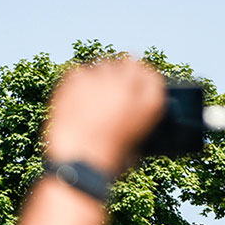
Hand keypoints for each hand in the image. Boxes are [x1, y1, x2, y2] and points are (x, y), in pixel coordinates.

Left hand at [43, 58, 166, 175]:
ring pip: (102, 65)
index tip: (130, 87)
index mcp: (150, 101)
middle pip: (127, 62)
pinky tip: (74, 102)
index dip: (138, 80)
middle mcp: (129, 84)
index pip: (150, 75)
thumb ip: (137, 114)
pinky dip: (76, 83)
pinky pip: (78, 72)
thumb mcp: (135, 142)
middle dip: (118, 76)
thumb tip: (129, 103)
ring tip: (89, 103)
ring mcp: (103, 78)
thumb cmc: (108, 158)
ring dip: (97, 78)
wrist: (80, 162)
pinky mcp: (78, 78)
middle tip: (106, 98)